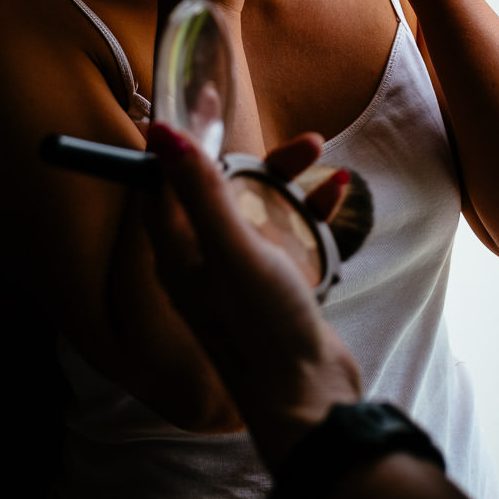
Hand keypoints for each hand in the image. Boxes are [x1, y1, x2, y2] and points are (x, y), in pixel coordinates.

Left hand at [142, 124, 363, 471]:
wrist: (312, 397)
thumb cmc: (264, 328)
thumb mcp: (234, 250)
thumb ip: (201, 190)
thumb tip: (161, 133)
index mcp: (180, 254)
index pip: (166, 182)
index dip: (182, 140)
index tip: (205, 100)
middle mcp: (205, 261)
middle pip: (222, 189)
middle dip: (260, 158)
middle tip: (300, 141)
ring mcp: (241, 273)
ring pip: (261, 204)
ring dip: (291, 178)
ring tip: (324, 161)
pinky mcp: (276, 283)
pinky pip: (289, 229)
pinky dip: (311, 208)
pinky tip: (338, 196)